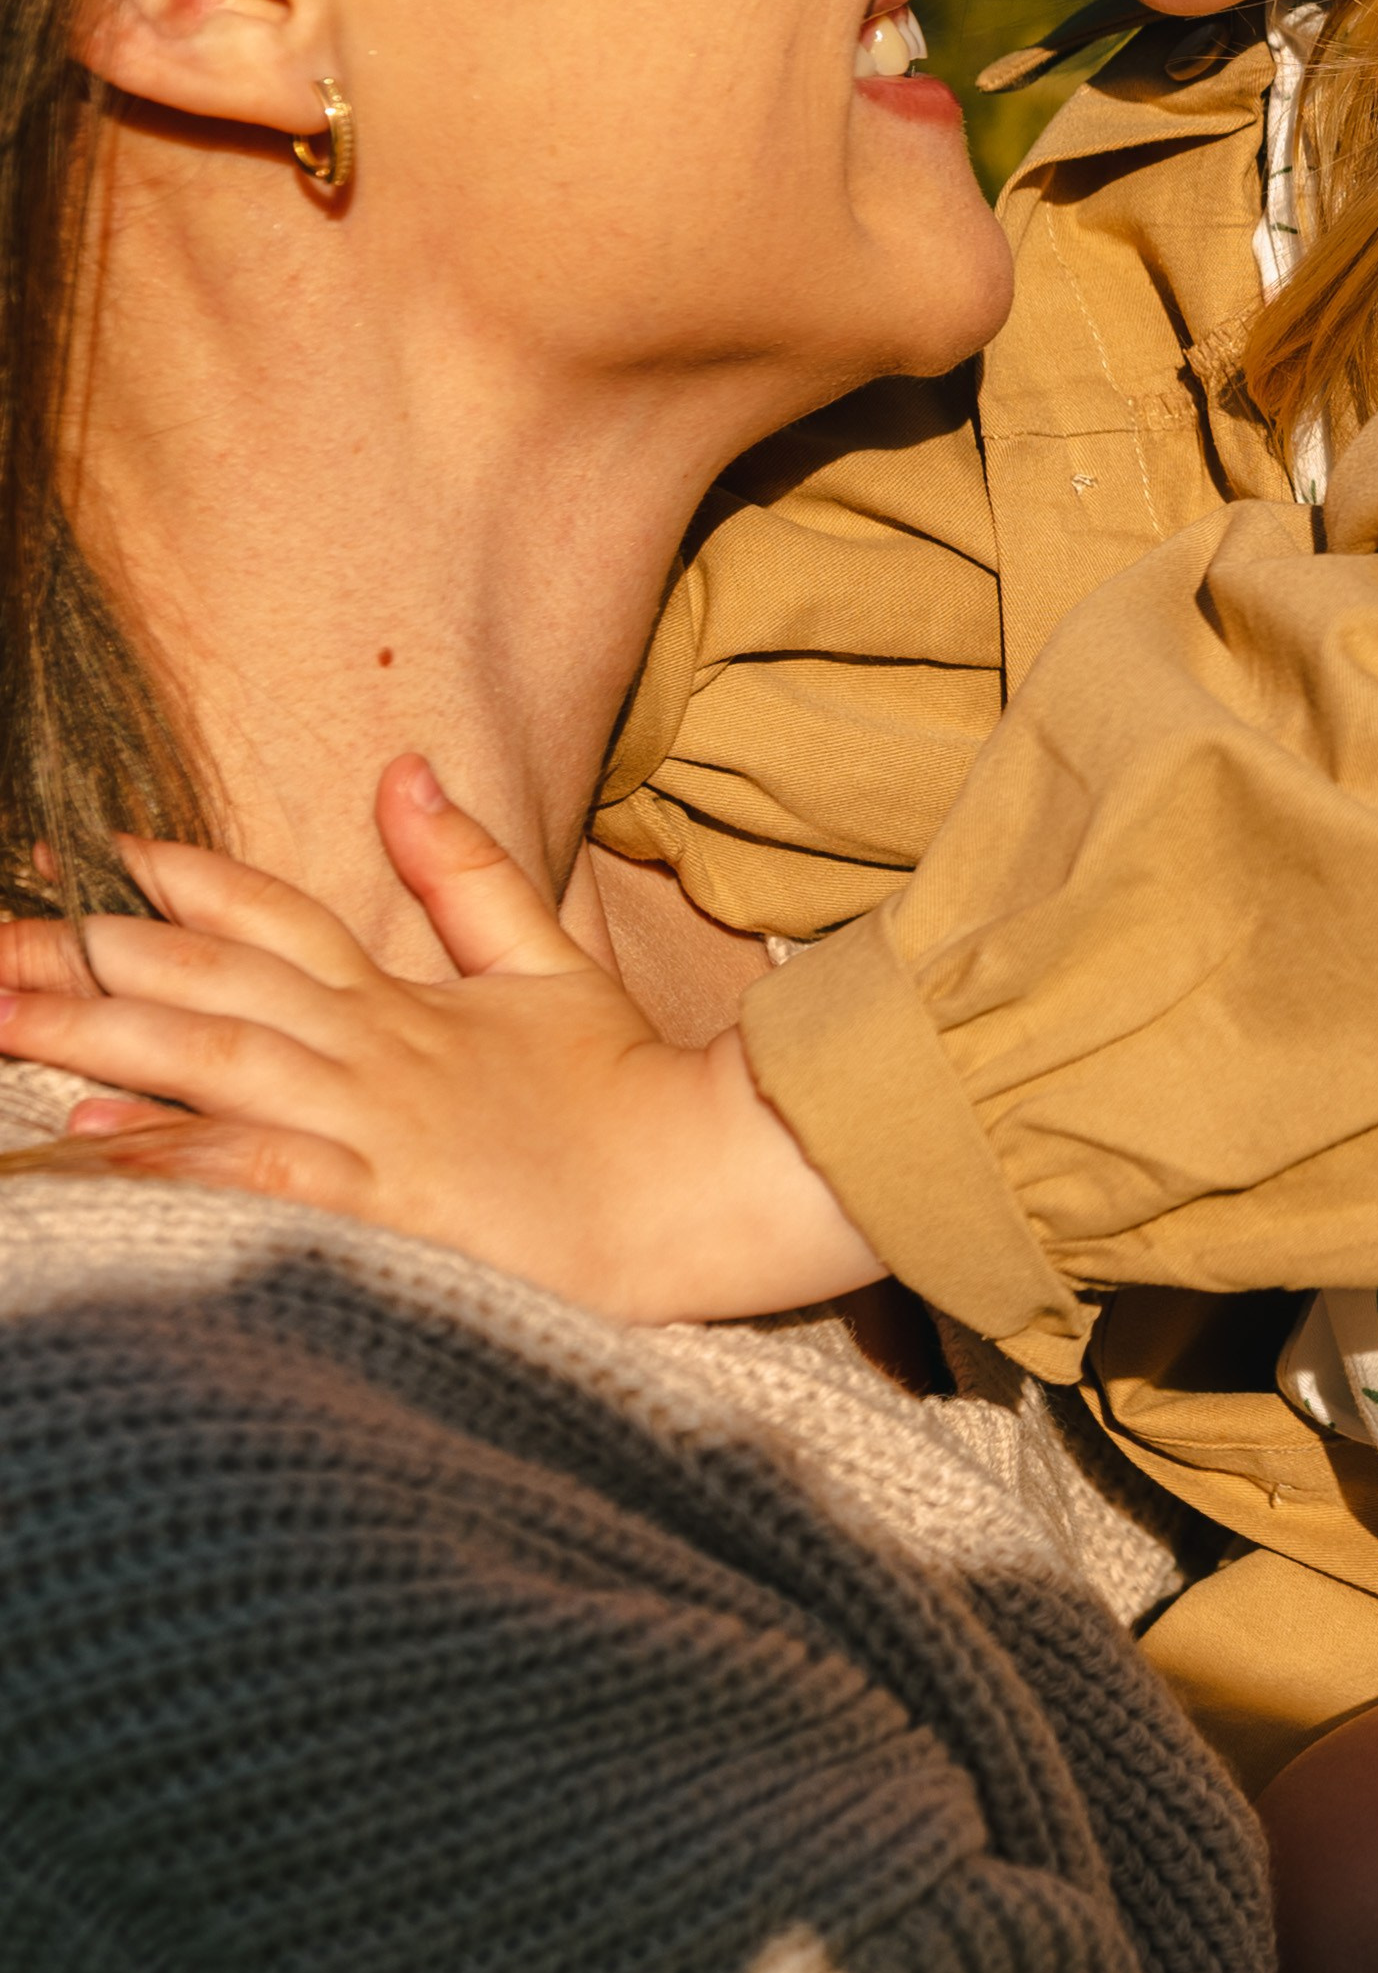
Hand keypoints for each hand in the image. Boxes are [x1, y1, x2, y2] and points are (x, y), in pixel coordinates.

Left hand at [0, 756, 879, 1324]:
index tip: (102, 848)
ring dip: (91, 1035)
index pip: (276, 916)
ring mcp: (370, 1125)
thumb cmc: (625, 1091)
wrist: (701, 1181)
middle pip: (203, 983)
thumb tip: (403, 765)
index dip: (188, 880)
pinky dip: (171, 1147)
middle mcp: (369, 1047)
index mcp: (401, 998)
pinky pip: (254, 1170)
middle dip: (81, 959)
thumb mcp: (549, 961)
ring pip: (208, 1061)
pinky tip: (92, 1136)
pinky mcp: (379, 1206)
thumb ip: (468, 871)